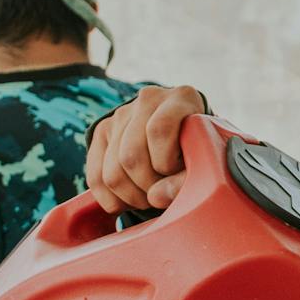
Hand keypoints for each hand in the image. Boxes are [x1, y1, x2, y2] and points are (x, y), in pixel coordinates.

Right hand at [85, 86, 206, 213]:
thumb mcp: (203, 161)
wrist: (185, 136)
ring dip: (131, 197)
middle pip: (131, 156)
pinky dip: (111, 200)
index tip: (176, 173)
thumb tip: (156, 197)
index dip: (165, 163)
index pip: (158, 130)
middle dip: (147, 188)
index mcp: (181, 98)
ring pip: (112, 173)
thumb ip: (185, 180)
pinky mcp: (102, 131)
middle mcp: (149, 99)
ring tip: (149, 198)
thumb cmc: (199, 152)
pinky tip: (129, 201)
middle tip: (162, 193)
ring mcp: (122, 114)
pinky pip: (95, 178)